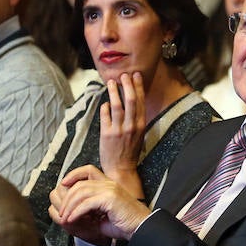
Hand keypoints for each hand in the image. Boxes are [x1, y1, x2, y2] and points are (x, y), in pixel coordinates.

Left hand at [49, 164, 153, 242]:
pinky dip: (76, 212)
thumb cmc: (126, 224)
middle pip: (80, 184)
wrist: (141, 228)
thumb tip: (75, 211)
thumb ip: (91, 208)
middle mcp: (109, 184)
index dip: (74, 174)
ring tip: (65, 217)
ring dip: (69, 206)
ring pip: (81, 193)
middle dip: (67, 198)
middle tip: (62, 211)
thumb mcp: (104, 213)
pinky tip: (72, 219)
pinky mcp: (110, 199)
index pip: (88, 170)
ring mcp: (110, 190)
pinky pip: (87, 203)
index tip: (63, 184)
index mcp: (109, 184)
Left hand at [99, 73, 147, 197]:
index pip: (140, 101)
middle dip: (127, 85)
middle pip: (130, 100)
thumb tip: (130, 102)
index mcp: (141, 125)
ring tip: (111, 82)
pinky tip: (105, 103)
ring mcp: (119, 130)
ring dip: (114, 92)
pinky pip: (105, 115)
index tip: (135, 75)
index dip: (138, 87)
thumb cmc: (129, 152)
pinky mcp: (107, 134)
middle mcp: (131, 126)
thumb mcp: (137, 135)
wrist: (120, 170)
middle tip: (123, 75)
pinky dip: (105, 107)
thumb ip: (135, 119)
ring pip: (117, 105)